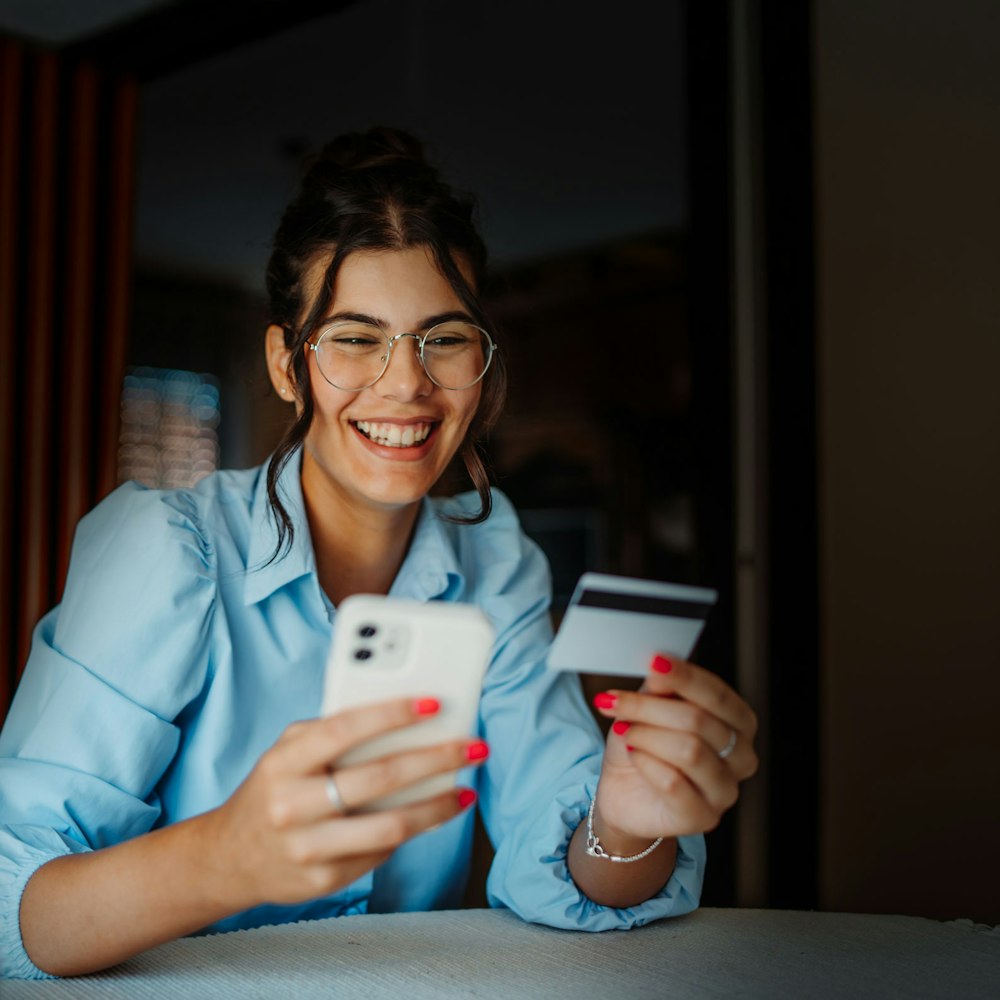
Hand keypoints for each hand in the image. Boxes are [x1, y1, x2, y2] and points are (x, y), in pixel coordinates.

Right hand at [205, 697, 484, 909]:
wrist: (230, 857)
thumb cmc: (275, 788)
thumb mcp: (288, 751)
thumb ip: (332, 732)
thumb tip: (402, 721)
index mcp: (284, 762)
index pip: (344, 729)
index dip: (392, 714)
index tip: (434, 703)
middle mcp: (293, 805)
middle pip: (380, 779)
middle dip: (436, 759)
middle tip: (474, 747)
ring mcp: (308, 848)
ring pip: (390, 826)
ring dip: (437, 806)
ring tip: (465, 791)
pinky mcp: (323, 880)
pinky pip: (380, 852)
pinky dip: (412, 831)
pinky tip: (431, 815)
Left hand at [591, 654, 757, 842]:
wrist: (625, 792)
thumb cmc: (644, 744)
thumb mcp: (648, 707)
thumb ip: (661, 688)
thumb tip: (661, 667)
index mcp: (738, 723)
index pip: (717, 695)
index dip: (685, 676)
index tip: (653, 661)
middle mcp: (741, 757)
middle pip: (698, 721)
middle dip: (649, 706)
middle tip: (614, 700)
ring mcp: (725, 791)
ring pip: (688, 751)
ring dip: (645, 735)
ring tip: (625, 731)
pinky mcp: (703, 818)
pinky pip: (673, 783)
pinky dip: (645, 762)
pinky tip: (634, 755)